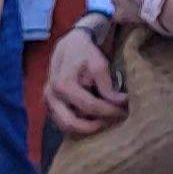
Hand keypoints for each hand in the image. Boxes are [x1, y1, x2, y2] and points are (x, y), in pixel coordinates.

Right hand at [44, 20, 126, 134]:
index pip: (89, 106)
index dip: (109, 111)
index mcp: (62, 84)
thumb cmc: (85, 52)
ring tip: (105, 121)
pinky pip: (62, 123)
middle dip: (95, 125)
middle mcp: (51, 95)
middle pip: (72, 123)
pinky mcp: (50, 106)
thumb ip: (107, 84)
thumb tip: (120, 102)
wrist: (70, 45)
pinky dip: (78, 125)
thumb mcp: (98, 63)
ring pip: (66, 126)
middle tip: (113, 121)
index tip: (124, 111)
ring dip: (86, 128)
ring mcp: (48, 102)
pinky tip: (94, 120)